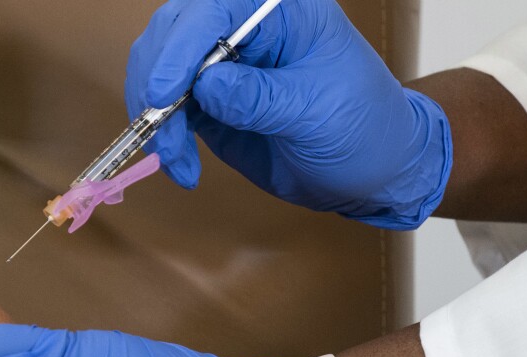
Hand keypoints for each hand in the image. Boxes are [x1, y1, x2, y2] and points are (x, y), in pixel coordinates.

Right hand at [125, 0, 451, 228]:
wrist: (371, 170)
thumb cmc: (363, 127)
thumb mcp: (317, 113)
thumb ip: (260, 99)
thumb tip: (205, 86)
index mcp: (279, 11)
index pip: (213, 9)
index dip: (182, 48)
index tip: (165, 94)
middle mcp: (244, 28)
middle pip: (174, 32)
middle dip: (156, 81)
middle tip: (159, 131)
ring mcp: (223, 65)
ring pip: (160, 70)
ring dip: (155, 117)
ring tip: (176, 159)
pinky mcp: (211, 102)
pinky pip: (169, 111)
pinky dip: (165, 139)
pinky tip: (181, 167)